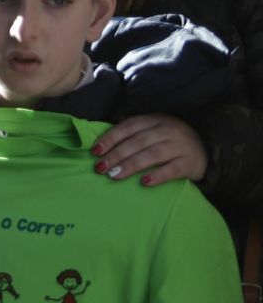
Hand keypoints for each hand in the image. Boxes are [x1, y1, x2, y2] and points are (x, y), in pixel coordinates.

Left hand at [92, 114, 207, 185]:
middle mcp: (167, 130)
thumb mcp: (154, 129)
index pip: (129, 127)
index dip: (110, 138)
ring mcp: (180, 146)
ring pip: (152, 154)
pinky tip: (143, 182)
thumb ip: (133, 132)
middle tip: (100, 167)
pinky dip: (157, 176)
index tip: (95, 151)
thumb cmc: (170, 140)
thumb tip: (102, 142)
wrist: (206, 148)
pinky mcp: (190, 163)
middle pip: (137, 142)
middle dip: (116, 154)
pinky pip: (172, 170)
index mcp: (155, 120)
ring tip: (114, 175)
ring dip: (131, 165)